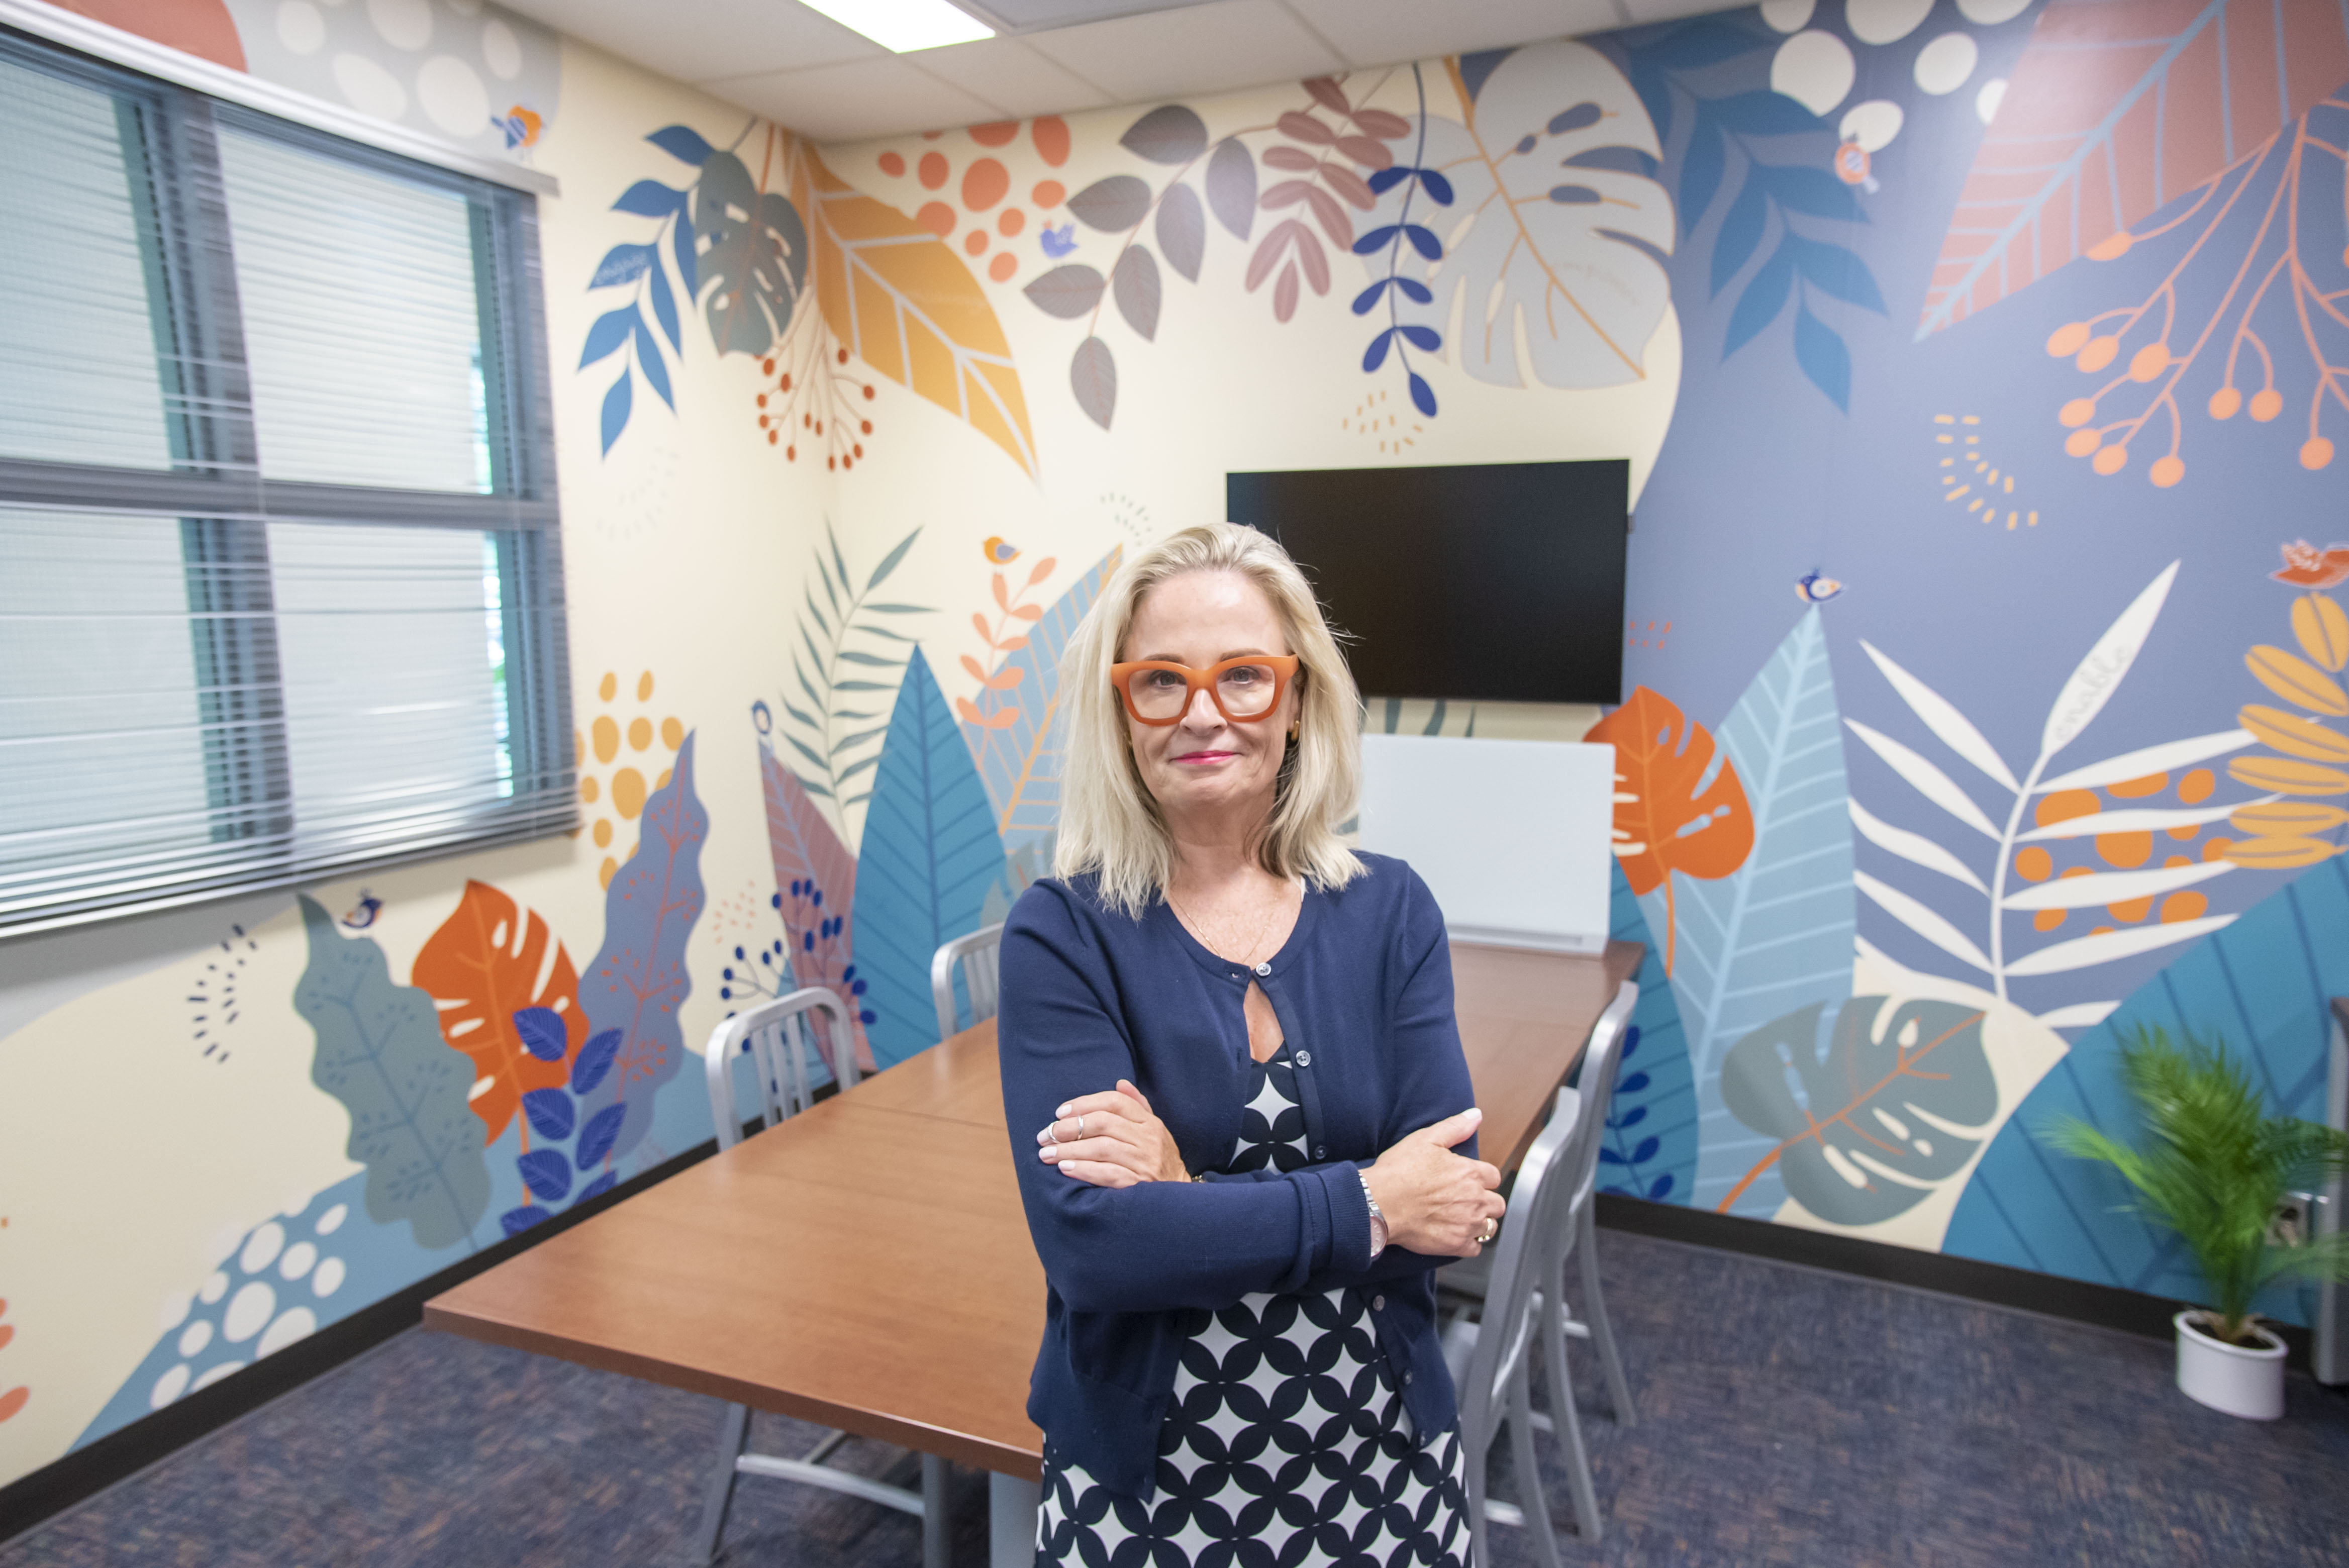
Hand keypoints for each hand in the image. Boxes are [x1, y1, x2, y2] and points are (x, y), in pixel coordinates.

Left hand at [1036, 1080, 1187, 1187]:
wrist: (1181, 1198)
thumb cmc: (1160, 1160)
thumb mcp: (1155, 1130)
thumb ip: (1137, 1106)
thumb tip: (1120, 1083)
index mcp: (1149, 1122)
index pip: (1115, 1102)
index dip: (1084, 1104)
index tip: (1060, 1112)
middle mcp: (1148, 1139)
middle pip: (1103, 1124)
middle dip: (1069, 1128)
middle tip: (1046, 1135)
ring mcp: (1145, 1162)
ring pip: (1102, 1148)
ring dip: (1069, 1150)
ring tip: (1047, 1154)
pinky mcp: (1139, 1185)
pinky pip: (1107, 1174)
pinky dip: (1084, 1170)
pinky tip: (1065, 1168)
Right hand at [1362, 1108, 1503, 1257]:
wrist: (1379, 1203)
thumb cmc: (1399, 1171)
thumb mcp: (1426, 1139)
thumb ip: (1455, 1127)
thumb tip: (1476, 1115)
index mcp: (1470, 1173)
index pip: (1494, 1177)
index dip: (1483, 1178)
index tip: (1470, 1181)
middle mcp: (1474, 1199)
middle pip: (1498, 1204)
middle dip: (1486, 1202)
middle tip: (1468, 1202)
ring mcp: (1467, 1224)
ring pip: (1490, 1227)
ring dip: (1480, 1223)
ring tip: (1463, 1219)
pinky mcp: (1456, 1244)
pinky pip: (1475, 1248)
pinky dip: (1468, 1244)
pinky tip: (1455, 1236)